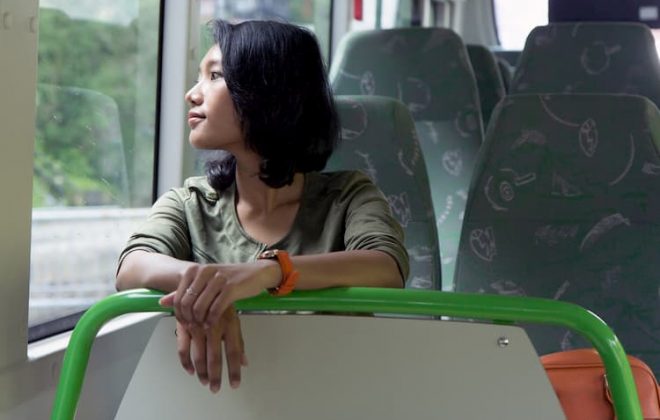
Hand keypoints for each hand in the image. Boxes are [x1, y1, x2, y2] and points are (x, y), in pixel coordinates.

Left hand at [160, 261, 278, 326]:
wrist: (257, 273)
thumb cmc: (231, 279)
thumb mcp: (206, 282)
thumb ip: (185, 291)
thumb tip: (163, 302)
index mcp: (196, 270)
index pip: (179, 297)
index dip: (180, 313)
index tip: (185, 322)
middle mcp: (205, 272)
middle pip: (188, 303)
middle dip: (189, 319)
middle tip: (193, 327)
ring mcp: (218, 279)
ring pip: (200, 307)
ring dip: (200, 321)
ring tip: (203, 327)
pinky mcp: (231, 287)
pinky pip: (216, 309)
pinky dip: (212, 320)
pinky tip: (212, 324)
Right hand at [174, 306, 247, 392]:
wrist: (201, 281)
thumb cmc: (221, 303)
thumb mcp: (233, 319)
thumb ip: (238, 341)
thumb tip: (245, 362)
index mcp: (230, 323)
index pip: (234, 351)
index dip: (234, 370)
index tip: (235, 384)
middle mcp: (215, 325)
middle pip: (215, 357)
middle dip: (216, 376)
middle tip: (216, 389)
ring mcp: (198, 326)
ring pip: (199, 355)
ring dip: (202, 372)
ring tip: (205, 382)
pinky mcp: (184, 325)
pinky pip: (183, 348)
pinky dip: (186, 362)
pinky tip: (191, 371)